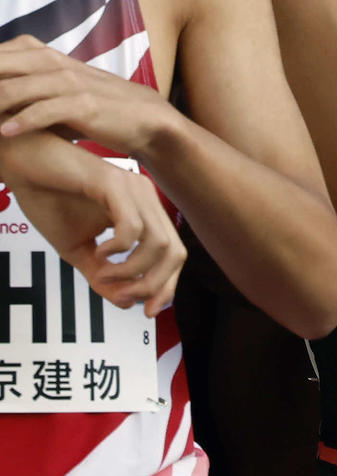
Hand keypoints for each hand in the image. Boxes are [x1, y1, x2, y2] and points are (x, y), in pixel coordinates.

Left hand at [0, 36, 171, 160]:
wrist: (144, 120)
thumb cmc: (97, 110)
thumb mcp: (58, 94)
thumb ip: (26, 93)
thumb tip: (2, 106)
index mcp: (45, 58)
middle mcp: (54, 64)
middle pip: (1, 65)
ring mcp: (70, 82)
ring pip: (16, 87)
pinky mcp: (84, 104)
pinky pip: (46, 110)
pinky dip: (22, 121)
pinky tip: (6, 132)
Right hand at [3, 131, 184, 317]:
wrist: (23, 163)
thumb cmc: (49, 199)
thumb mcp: (77, 249)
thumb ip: (101, 275)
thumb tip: (126, 303)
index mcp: (143, 211)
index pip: (173, 255)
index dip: (166, 288)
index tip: (145, 311)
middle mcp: (146, 198)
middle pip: (174, 253)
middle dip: (154, 285)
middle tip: (123, 297)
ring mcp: (133, 188)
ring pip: (158, 243)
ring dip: (132, 271)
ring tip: (102, 274)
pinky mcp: (113, 183)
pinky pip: (131, 226)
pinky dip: (119, 249)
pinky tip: (98, 252)